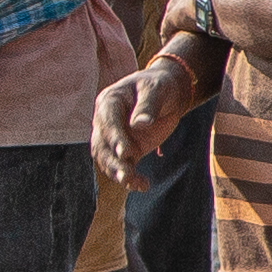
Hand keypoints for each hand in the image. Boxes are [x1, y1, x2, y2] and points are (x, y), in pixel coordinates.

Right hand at [89, 53, 195, 185]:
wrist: (168, 92)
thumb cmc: (161, 86)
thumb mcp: (156, 91)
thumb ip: (147, 107)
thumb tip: (139, 125)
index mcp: (109, 102)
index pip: (107, 122)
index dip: (115, 138)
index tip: (126, 152)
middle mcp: (105, 121)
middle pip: (102, 145)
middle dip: (113, 161)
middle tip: (127, 175)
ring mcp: (113, 137)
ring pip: (107, 159)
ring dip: (118, 173)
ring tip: (134, 183)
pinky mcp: (125, 149)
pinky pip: (122, 166)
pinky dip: (129, 178)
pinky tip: (141, 185)